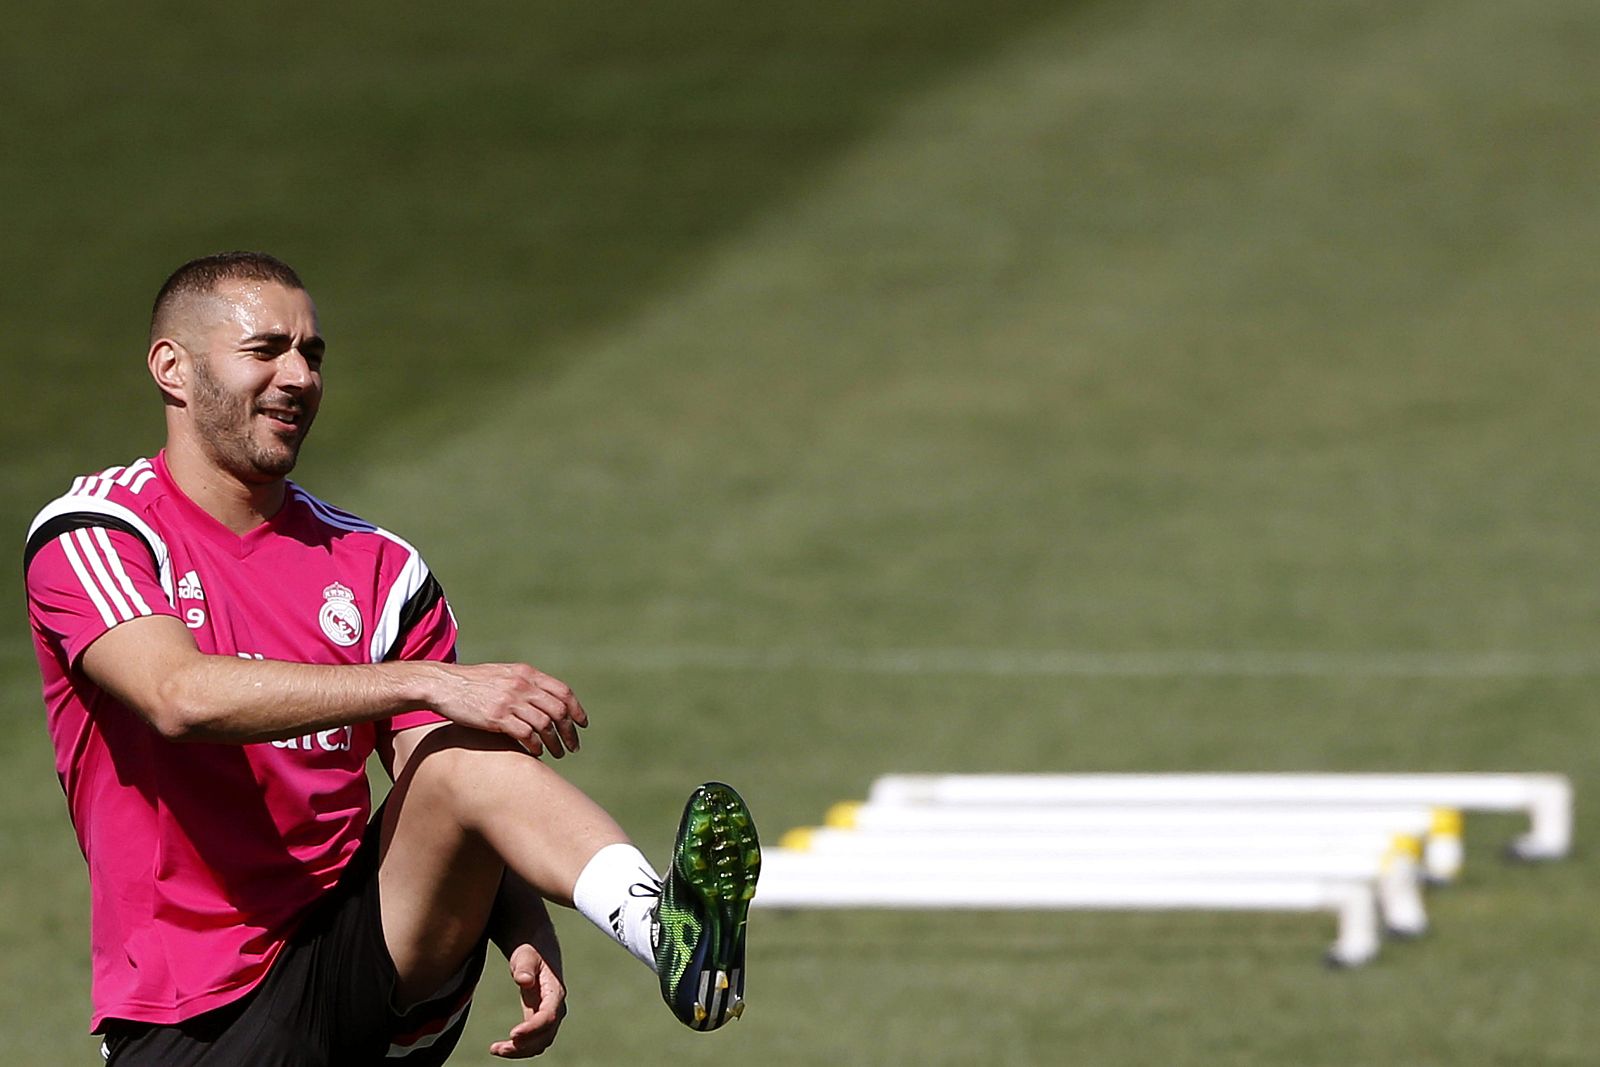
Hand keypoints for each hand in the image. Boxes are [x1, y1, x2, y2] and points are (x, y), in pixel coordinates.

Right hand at [431, 663, 587, 756]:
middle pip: (559, 710)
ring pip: (545, 725)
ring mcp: (509, 701)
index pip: (563, 691)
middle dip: (570, 731)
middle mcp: (522, 685)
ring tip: (558, 754)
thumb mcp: (503, 674)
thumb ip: (524, 682)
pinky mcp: (496, 717)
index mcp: (526, 673)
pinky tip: (537, 752)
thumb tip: (544, 698)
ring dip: (556, 742)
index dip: (577, 710)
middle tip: (573, 746)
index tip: (582, 724)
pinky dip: (536, 746)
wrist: (442, 684)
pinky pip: (526, 734)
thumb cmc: (472, 682)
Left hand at [489, 943, 566, 1057]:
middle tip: (497, 1048)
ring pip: (540, 1042)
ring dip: (520, 1051)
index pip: (548, 1017)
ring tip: (495, 1049)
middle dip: (524, 1046)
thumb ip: (525, 966)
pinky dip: (519, 1048)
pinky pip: (533, 1040)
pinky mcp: (538, 1018)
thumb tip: (524, 980)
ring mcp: (549, 1015)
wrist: (536, 947)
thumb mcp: (525, 954)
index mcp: (555, 992)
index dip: (532, 1028)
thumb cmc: (529, 950)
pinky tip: (500, 1047)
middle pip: (545, 1036)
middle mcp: (556, 1007)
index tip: (512, 1034)